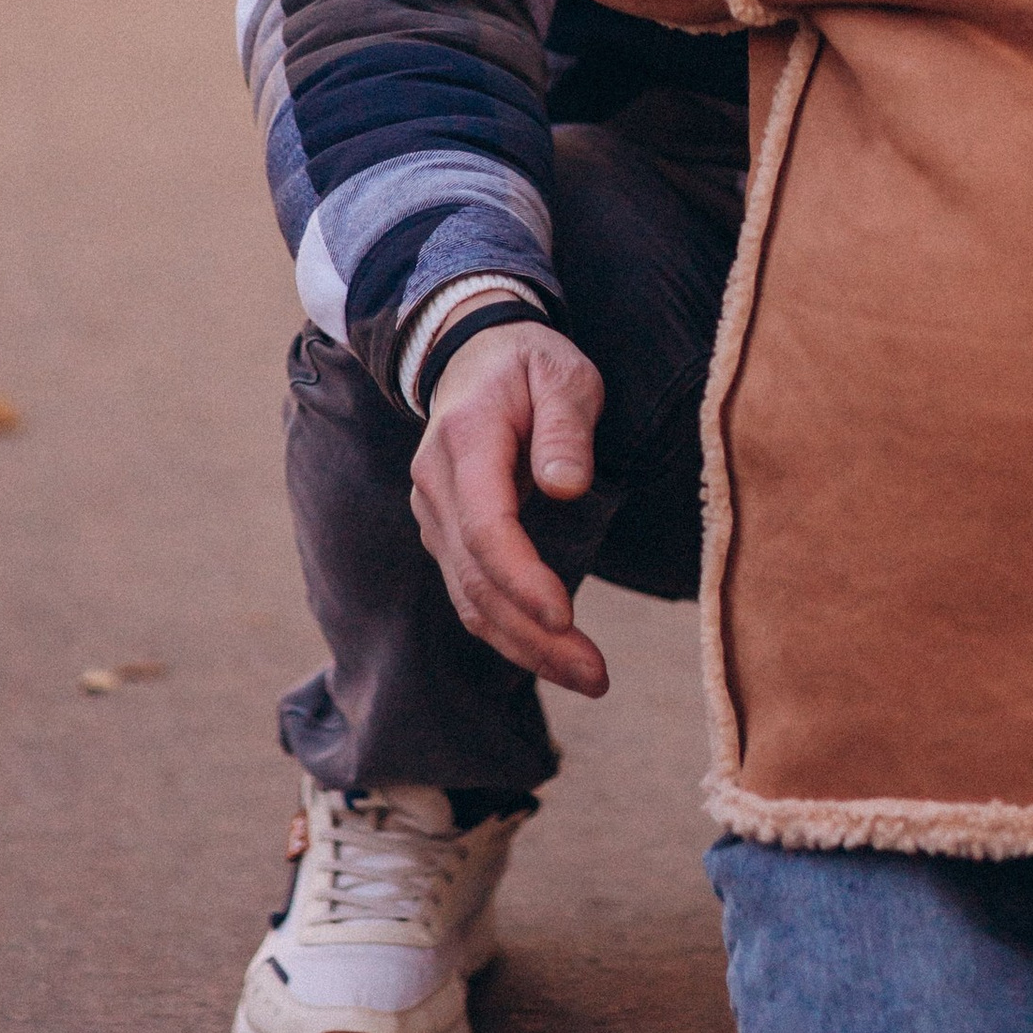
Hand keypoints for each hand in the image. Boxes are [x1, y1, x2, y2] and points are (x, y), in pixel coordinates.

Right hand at [407, 321, 611, 697]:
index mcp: (464, 442)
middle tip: (597, 676)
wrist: (471, 354)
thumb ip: (566, 426)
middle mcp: (435, 487)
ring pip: (470, 600)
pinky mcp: (446, 537)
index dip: (522, 579)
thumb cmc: (529, 365)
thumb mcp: (562, 373)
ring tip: (589, 677)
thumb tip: (567, 487)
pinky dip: (510, 632)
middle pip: (477, 581)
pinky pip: (472, 594)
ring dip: (526, 647)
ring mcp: (434, 516)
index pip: (485, 527)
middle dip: (535, 637)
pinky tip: (554, 655)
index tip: (566, 617)